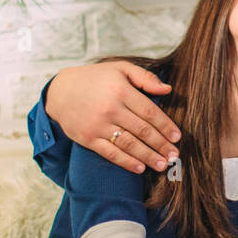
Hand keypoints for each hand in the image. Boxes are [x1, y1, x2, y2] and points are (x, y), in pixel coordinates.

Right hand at [46, 60, 180, 172]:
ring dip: (148, 156)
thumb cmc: (95, 78)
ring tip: (162, 165)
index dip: (165, 126)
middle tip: (174, 155)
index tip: (177, 137)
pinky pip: (110, 153)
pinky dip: (126, 162)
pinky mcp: (87, 138)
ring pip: (129, 144)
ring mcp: (98, 125)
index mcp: (121, 90)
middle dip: (161, 145)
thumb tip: (168, 89)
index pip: (149, 112)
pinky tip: (140, 168)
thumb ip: (145, 78)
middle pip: (142, 130)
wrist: (60, 91)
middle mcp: (110, 108)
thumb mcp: (120, 69)